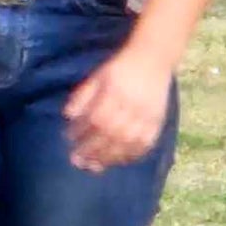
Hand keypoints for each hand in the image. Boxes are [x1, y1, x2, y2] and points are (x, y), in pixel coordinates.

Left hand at [63, 45, 172, 172]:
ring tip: (94, 166)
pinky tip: (119, 162)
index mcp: (114, 93)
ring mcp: (146, 116)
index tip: (69, 139)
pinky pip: (146, 144)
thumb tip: (67, 115)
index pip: (96, 117)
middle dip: (92, 150)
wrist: (153, 59)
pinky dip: (132, 155)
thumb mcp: (97, 76)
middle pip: (110, 134)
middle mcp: (131, 107)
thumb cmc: (120, 69)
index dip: (82, 131)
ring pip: (127, 142)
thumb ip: (82, 96)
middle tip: (77, 161)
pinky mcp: (157, 122)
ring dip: (109, 157)